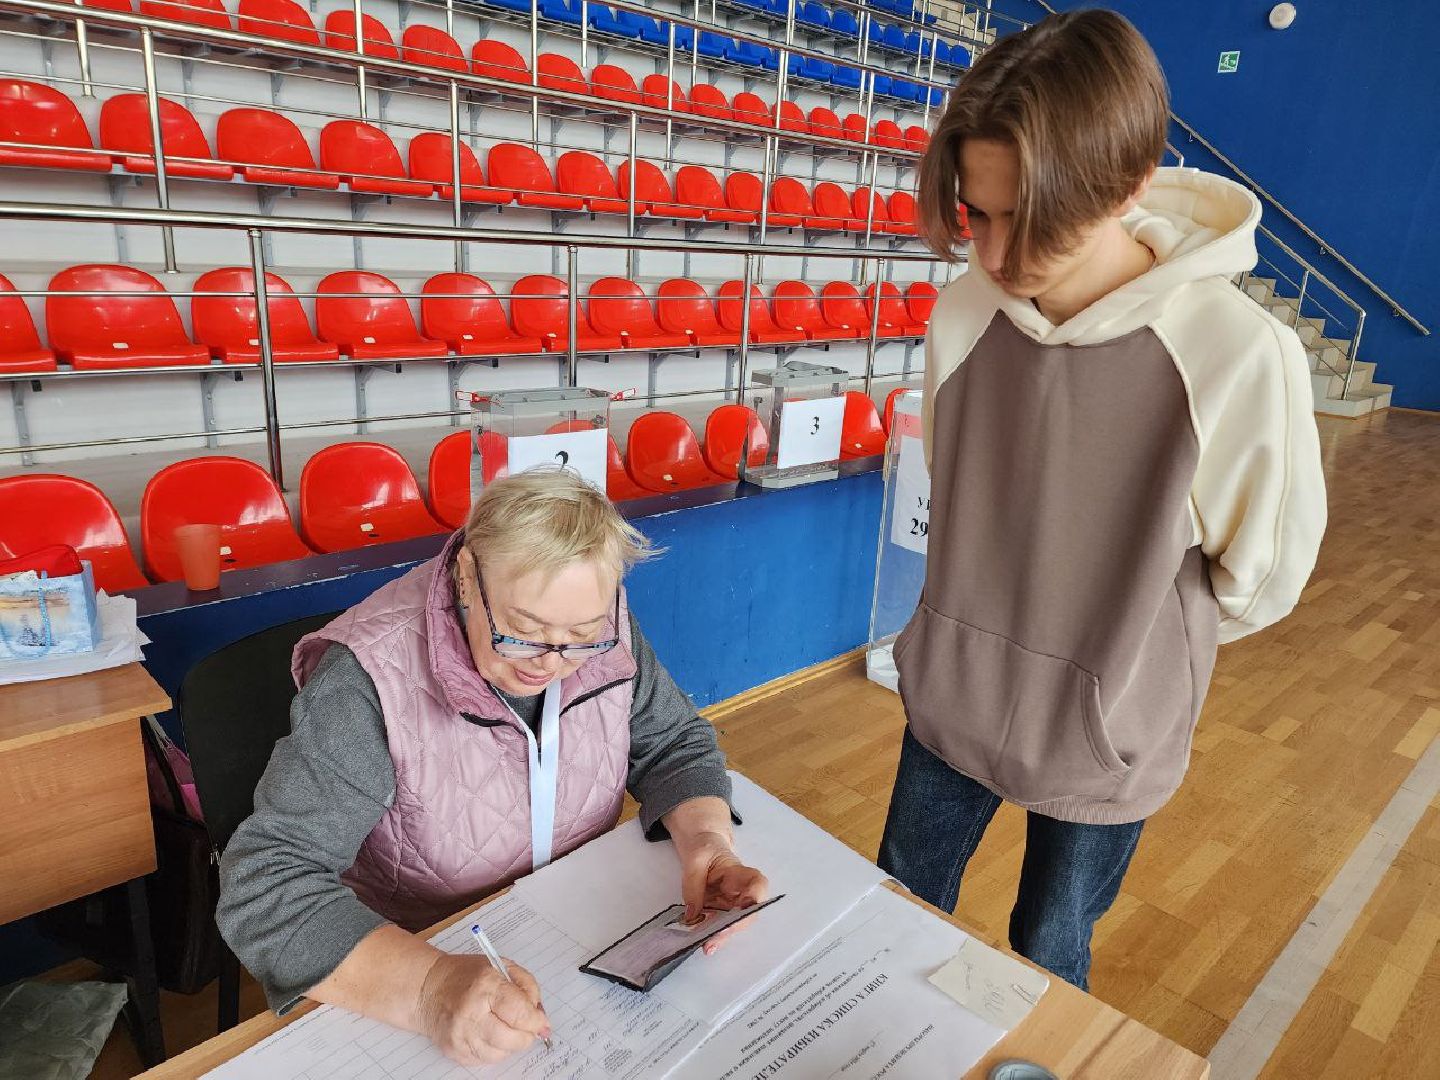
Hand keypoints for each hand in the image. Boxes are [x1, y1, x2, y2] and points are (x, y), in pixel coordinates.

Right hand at [415, 952, 550, 1065]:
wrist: (428, 989)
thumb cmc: (467, 975)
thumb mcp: (501, 967)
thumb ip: (527, 988)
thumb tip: (541, 1018)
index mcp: (486, 985)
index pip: (519, 1012)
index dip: (535, 1021)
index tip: (541, 1022)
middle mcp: (470, 1012)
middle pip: (511, 1038)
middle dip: (525, 1036)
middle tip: (526, 1027)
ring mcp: (460, 1035)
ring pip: (500, 1053)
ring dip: (510, 1044)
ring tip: (504, 1027)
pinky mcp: (454, 1051)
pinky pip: (485, 1060)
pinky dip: (494, 1049)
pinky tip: (488, 1033)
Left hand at [675, 830, 769, 955]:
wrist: (702, 850)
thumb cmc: (705, 848)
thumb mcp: (695, 859)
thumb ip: (693, 884)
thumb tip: (692, 915)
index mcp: (739, 872)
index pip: (757, 884)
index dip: (756, 896)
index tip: (746, 906)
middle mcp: (741, 892)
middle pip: (747, 912)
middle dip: (733, 927)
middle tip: (716, 936)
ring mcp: (732, 905)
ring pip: (734, 924)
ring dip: (722, 936)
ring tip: (707, 945)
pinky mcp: (721, 913)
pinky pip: (720, 926)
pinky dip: (712, 936)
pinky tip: (704, 944)